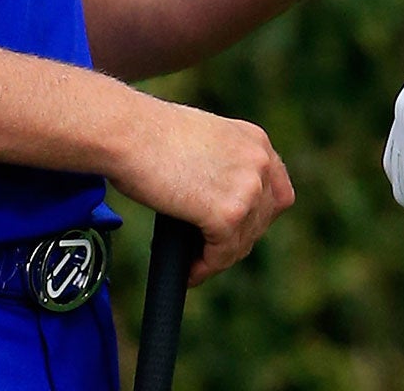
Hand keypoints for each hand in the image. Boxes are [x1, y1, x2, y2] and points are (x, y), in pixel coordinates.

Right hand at [111, 98, 295, 285]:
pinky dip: (205, 267)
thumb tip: (219, 198)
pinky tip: (189, 271)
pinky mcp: (227, 214)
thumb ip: (223, 162)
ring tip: (194, 265)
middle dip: (236, 240)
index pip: (277, 191)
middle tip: (208, 251)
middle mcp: (259, 162)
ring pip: (242, 241)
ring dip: (218, 257)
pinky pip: (222, 254)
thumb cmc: (148, 133)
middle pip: (262, 220)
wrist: (127, 132)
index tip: (238, 230)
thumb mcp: (203, 139)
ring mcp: (248, 188)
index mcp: (255, 140)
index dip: (258, 216)